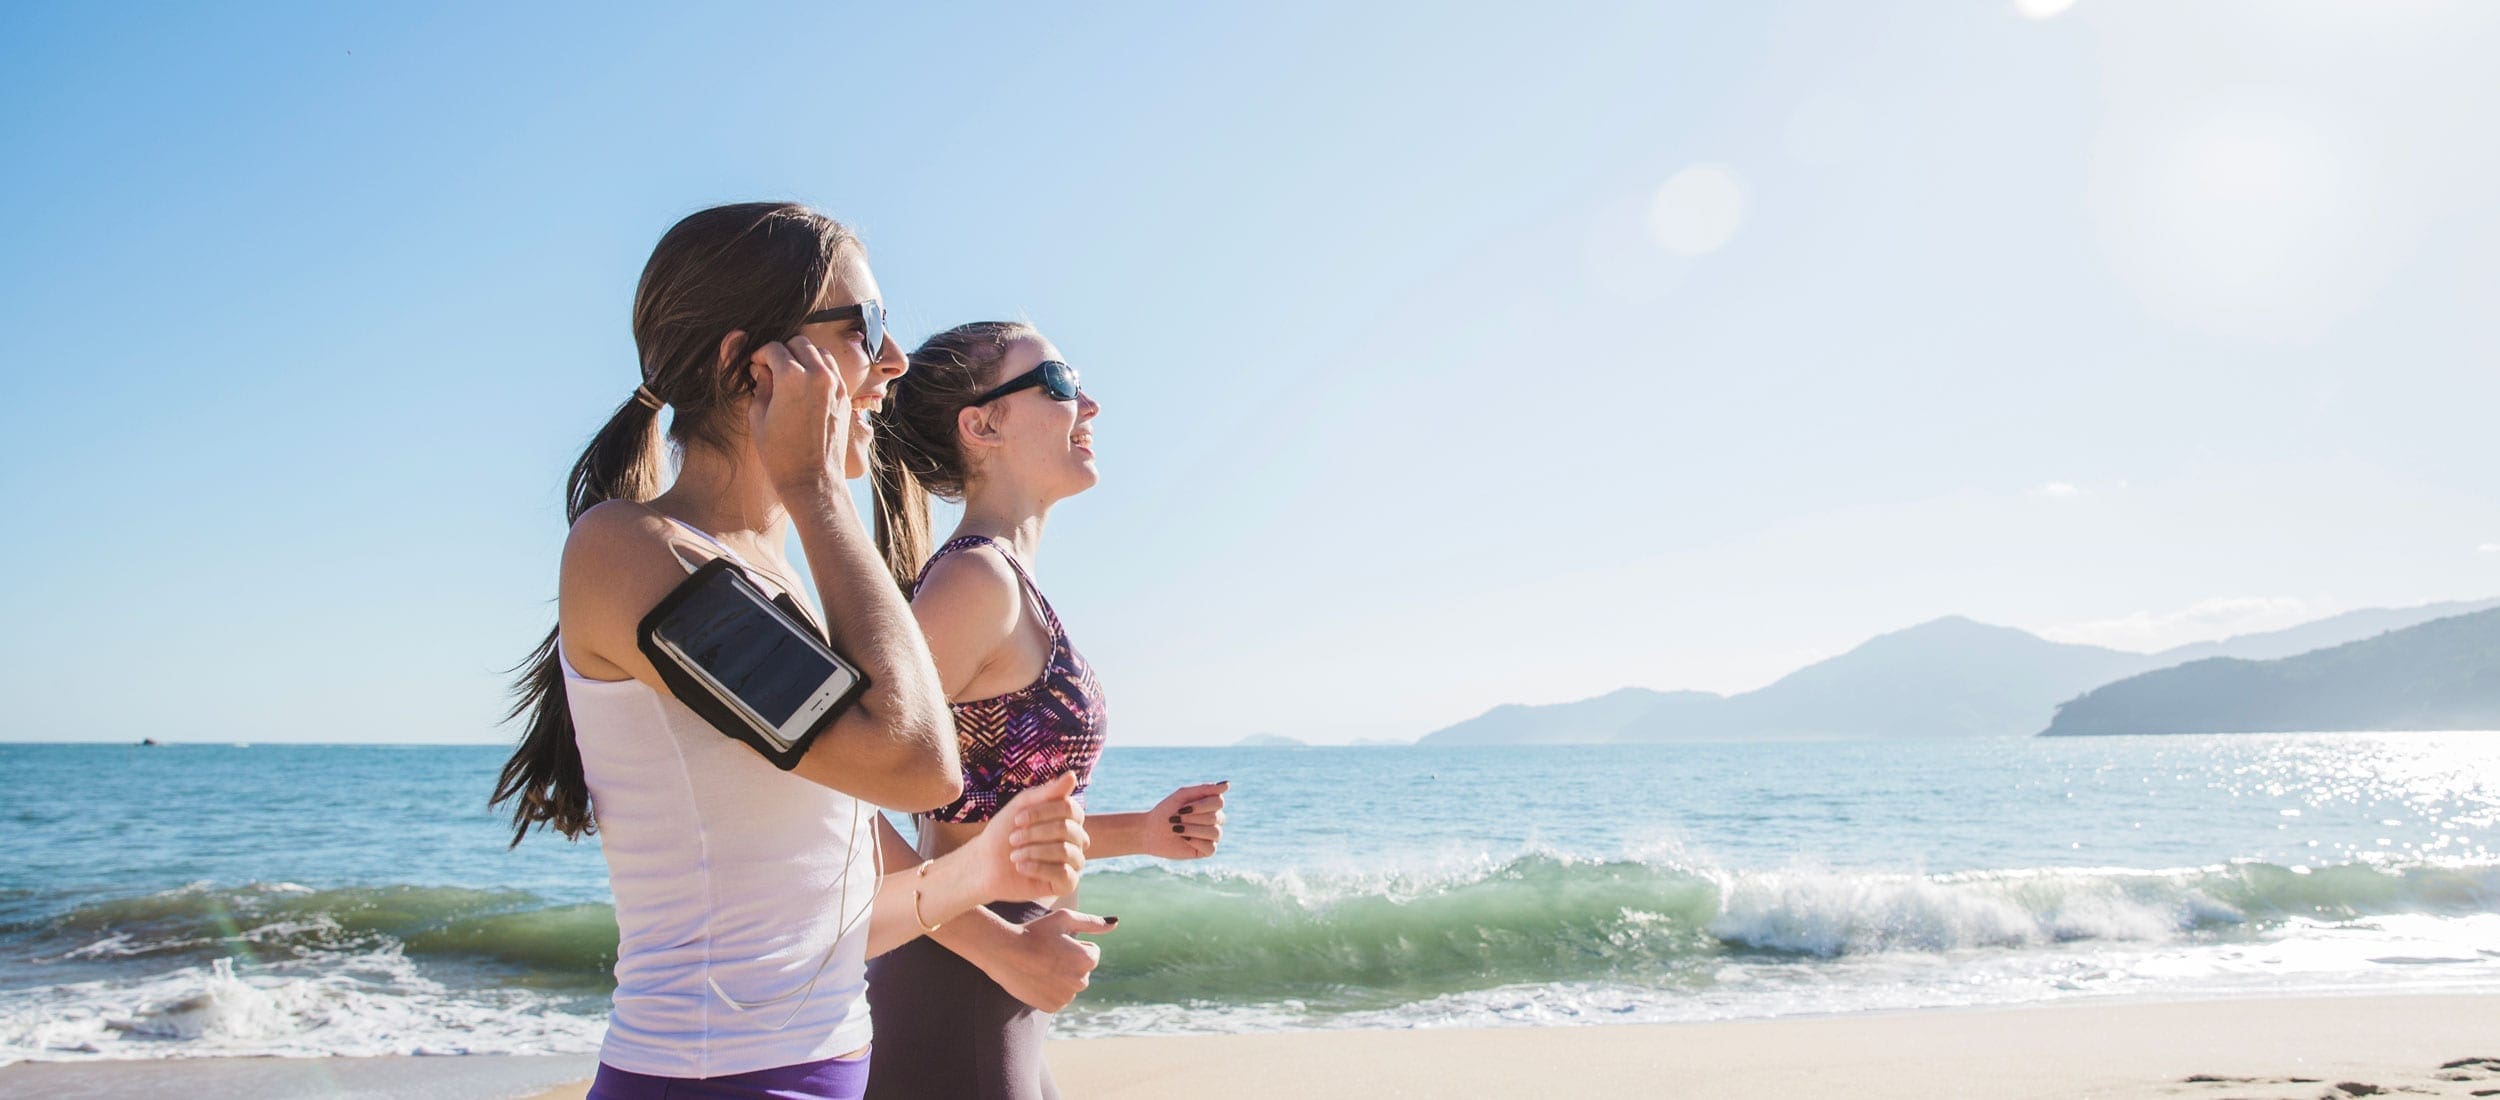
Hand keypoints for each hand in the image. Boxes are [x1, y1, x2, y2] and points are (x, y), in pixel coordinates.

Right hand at [744, 335, 849, 498]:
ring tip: (791, 374)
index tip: (755, 364)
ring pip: (820, 352)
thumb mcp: (758, 417)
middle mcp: (818, 375)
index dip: (760, 354)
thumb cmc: (780, 454)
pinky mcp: (846, 397)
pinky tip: (807, 386)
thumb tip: (762, 369)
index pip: (774, 348)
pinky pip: (833, 370)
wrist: (812, 480)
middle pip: (799, 343)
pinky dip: (819, 370)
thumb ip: (761, 386)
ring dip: (804, 356)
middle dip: (783, 351)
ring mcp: (836, 385)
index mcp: (792, 377)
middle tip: (771, 367)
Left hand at [963, 771, 1087, 901]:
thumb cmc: (1004, 831)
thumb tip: (1072, 775)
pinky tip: (1021, 867)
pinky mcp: (1067, 883)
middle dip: (1034, 833)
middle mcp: (1077, 838)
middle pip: (1067, 829)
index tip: (1017, 819)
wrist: (986, 863)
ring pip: (1066, 852)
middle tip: (1013, 838)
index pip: (1070, 808)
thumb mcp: (1022, 806)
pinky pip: (1064, 874)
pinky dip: (1038, 868)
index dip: (1042, 812)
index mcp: (1069, 818)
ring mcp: (1074, 861)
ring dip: (1034, 851)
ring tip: (1014, 855)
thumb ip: (1047, 792)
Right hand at [989, 909, 1114, 1011]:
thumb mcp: (1064, 919)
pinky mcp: (1052, 1007)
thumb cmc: (1035, 931)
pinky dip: (1051, 989)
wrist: (1003, 952)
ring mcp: (1066, 997)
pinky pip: (1059, 997)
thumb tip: (1115, 922)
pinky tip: (1037, 979)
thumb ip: (1092, 922)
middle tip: (1047, 954)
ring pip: (1070, 984)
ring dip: (1061, 976)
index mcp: (1087, 960)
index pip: (1092, 953)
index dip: (1074, 945)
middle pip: (1082, 970)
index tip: (1057, 943)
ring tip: (1041, 966)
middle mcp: (1080, 982)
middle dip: (1070, 962)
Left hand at [1143, 780, 1226, 859]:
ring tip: (1176, 829)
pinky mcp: (1207, 850)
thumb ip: (1205, 789)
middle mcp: (1216, 819)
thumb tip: (1228, 784)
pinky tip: (1184, 839)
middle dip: (1191, 818)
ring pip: (1215, 832)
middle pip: (1215, 817)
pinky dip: (1194, 842)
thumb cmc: (1166, 811)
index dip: (1199, 806)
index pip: (1219, 802)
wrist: (1150, 830)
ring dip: (1191, 830)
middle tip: (1175, 819)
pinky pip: (1211, 847)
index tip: (1181, 807)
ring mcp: (1213, 836)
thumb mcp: (1183, 795)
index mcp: (1212, 804)